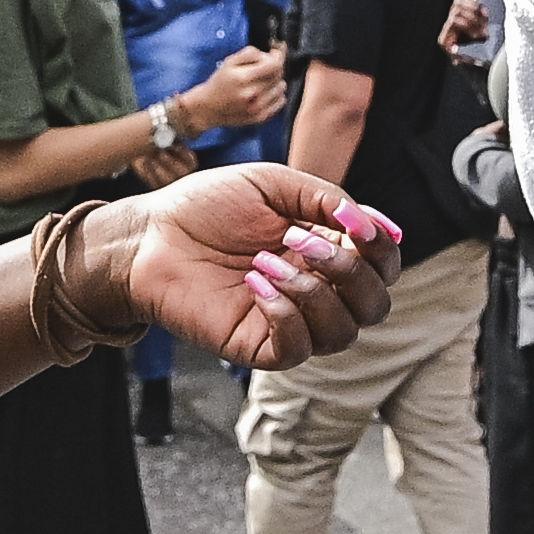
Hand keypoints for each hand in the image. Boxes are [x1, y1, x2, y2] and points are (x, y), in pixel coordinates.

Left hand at [76, 167, 397, 372]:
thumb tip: (376, 225)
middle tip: (300, 239)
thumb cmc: (207, 206)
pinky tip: (256, 284)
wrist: (151, 235)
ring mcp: (290, 321)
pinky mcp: (259, 346)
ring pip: (343, 331)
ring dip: (314, 292)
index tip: (355, 223)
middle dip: (350, 270)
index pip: (382, 266)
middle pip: (375, 305)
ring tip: (266, 261)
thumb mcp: (274, 184)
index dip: (381, 248)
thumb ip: (327, 199)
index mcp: (327, 250)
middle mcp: (317, 289)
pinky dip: (287, 315)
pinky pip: (299, 349)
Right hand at [178, 46, 291, 136]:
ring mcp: (257, 108)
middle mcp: (252, 94)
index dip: (278, 55)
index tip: (276, 51)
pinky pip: (281, 102)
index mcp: (243, 78)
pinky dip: (276, 94)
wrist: (208, 108)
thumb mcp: (229, 61)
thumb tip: (269, 54)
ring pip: (281, 87)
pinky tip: (265, 92)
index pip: (274, 64)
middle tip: (264, 66)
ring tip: (262, 81)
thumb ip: (250, 54)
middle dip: (274, 66)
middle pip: (278, 74)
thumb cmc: (219, 83)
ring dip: (275, 81)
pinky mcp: (260, 118)